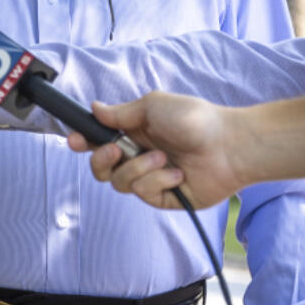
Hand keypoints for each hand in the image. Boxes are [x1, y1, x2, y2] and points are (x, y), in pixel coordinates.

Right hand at [65, 92, 242, 209]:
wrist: (229, 146)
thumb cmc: (195, 120)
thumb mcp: (153, 106)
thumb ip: (121, 113)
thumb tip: (94, 108)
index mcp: (133, 133)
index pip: (98, 141)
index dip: (82, 142)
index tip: (75, 140)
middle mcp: (138, 156)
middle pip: (101, 168)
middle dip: (102, 161)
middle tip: (116, 151)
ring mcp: (150, 178)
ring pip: (119, 183)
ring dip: (139, 169)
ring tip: (164, 158)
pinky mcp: (164, 198)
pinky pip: (143, 194)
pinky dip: (158, 181)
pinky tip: (178, 174)